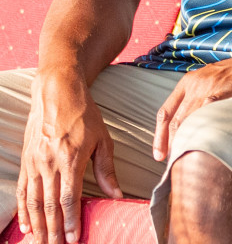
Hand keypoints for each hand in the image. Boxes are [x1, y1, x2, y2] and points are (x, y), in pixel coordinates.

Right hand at [17, 73, 123, 243]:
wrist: (56, 94)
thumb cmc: (84, 115)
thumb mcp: (103, 139)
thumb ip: (107, 169)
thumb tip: (116, 195)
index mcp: (71, 159)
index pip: (68, 198)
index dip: (71, 221)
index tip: (74, 239)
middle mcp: (49, 163)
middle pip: (49, 205)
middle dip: (53, 230)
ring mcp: (34, 163)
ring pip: (34, 202)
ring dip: (38, 225)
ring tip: (42, 243)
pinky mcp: (26, 161)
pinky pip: (22, 191)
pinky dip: (24, 211)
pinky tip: (26, 226)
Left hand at [152, 45, 231, 160]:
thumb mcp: (212, 82)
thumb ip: (198, 101)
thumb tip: (189, 131)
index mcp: (188, 81)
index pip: (165, 113)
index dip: (159, 137)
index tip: (160, 155)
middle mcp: (196, 83)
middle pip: (176, 121)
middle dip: (173, 145)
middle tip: (176, 163)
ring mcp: (212, 86)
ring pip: (191, 120)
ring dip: (189, 142)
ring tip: (191, 160)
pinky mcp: (229, 90)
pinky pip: (211, 114)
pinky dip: (207, 131)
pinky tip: (208, 144)